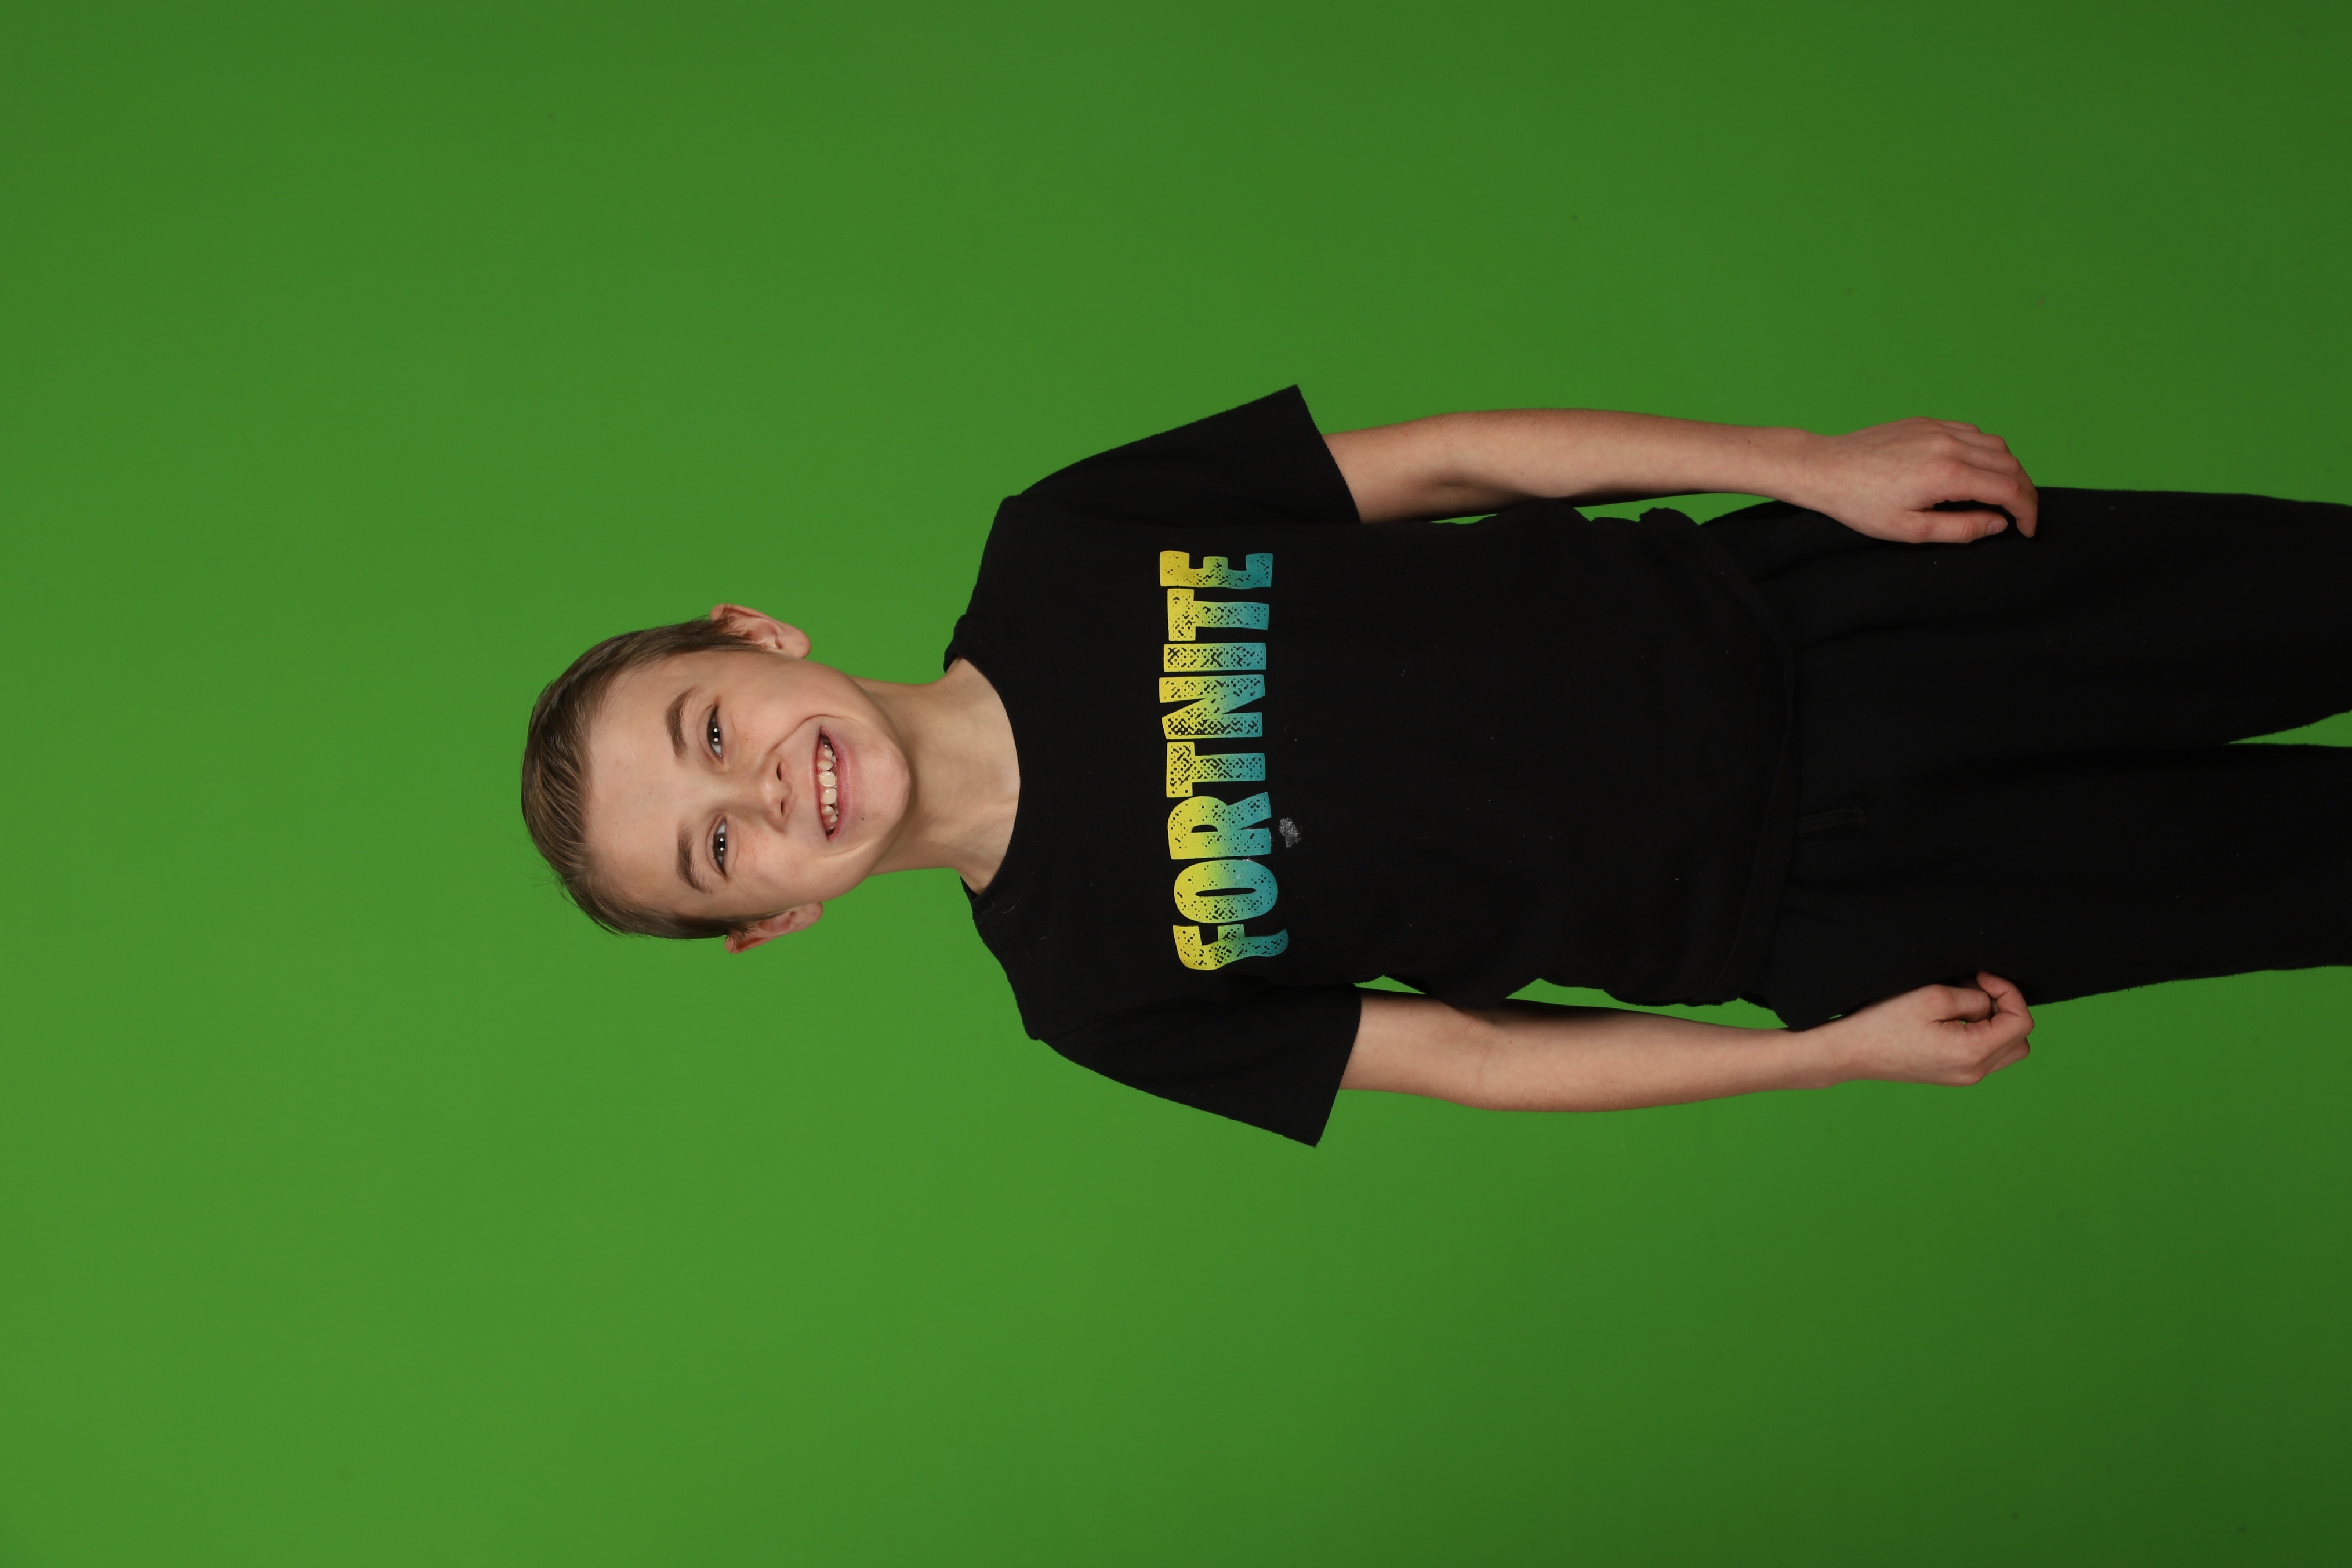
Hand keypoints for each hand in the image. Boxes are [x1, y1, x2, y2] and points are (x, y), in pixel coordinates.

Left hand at [1793, 418, 2038, 543]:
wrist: (1826, 468)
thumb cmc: (1862, 504)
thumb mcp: (1911, 530)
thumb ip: (1961, 529)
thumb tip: (1998, 524)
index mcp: (1948, 474)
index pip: (2010, 490)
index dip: (2027, 512)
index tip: (2027, 530)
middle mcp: (1950, 444)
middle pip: (2011, 464)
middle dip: (2024, 492)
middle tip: (2021, 515)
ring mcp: (1939, 428)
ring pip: (1996, 445)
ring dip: (2008, 469)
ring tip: (2001, 495)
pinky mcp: (1927, 422)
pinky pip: (1972, 432)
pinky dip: (1985, 452)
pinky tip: (1975, 470)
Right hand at [1821, 971, 2034, 1086]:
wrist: (1851, 1051)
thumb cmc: (1884, 1022)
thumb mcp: (1933, 997)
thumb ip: (1974, 997)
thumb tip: (1990, 1000)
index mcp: (1973, 1053)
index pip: (2021, 1022)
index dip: (2008, 991)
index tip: (1982, 975)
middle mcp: (1974, 1072)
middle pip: (2019, 1039)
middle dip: (2004, 1009)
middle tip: (1975, 990)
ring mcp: (1964, 1077)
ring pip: (2005, 1048)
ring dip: (1993, 1023)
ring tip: (1961, 1004)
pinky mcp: (1952, 1075)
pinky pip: (1985, 1054)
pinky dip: (1980, 1033)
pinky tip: (1951, 1018)